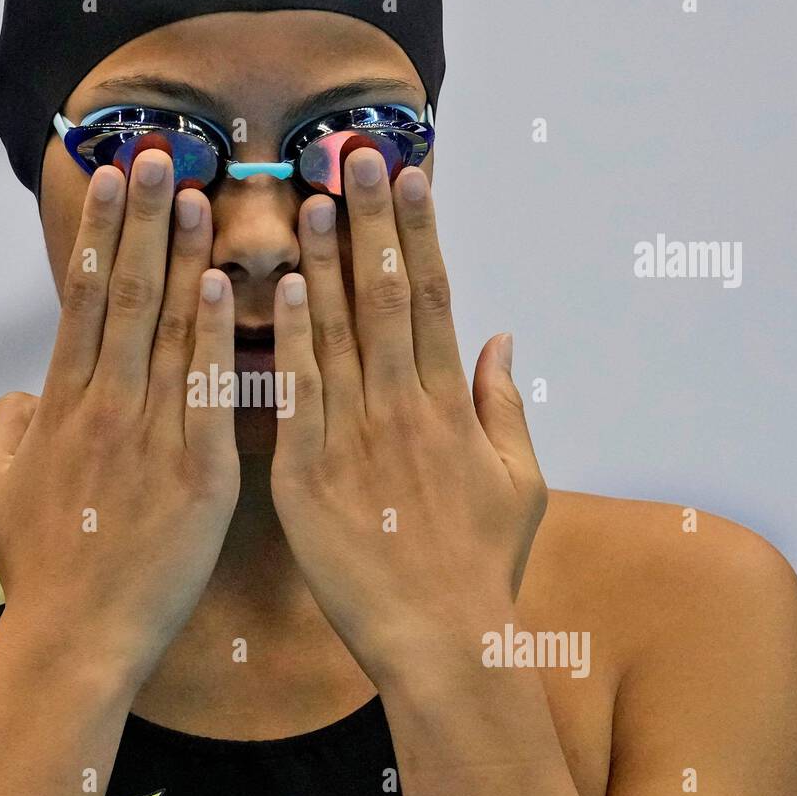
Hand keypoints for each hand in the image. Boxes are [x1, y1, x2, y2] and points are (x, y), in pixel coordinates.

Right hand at [0, 151, 238, 686]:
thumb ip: (5, 431)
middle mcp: (102, 408)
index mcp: (60, 408)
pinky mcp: (196, 476)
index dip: (101, 235)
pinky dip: (217, 338)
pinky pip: (208, 395)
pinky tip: (228, 286)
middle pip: (123, 296)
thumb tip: (16, 397)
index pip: (84, 301)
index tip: (113, 179)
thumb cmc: (35, 566)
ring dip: (183, 257)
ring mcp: (149, 439)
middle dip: (142, 219)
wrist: (72, 638)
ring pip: (167, 331)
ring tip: (199, 193)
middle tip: (160, 152)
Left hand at [269, 149, 547, 690]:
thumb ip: (505, 405)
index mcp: (450, 405)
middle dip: (371, 220)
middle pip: (385, 296)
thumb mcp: (520, 484)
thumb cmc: (482, 568)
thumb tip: (504, 339)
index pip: (432, 297)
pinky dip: (286, 338)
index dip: (417, 232)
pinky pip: (296, 393)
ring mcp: (355, 437)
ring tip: (313, 198)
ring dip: (324, 260)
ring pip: (338, 332)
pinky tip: (276, 288)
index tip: (408, 176)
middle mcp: (405, 407)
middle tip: (354, 153)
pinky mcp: (308, 474)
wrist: (443, 642)